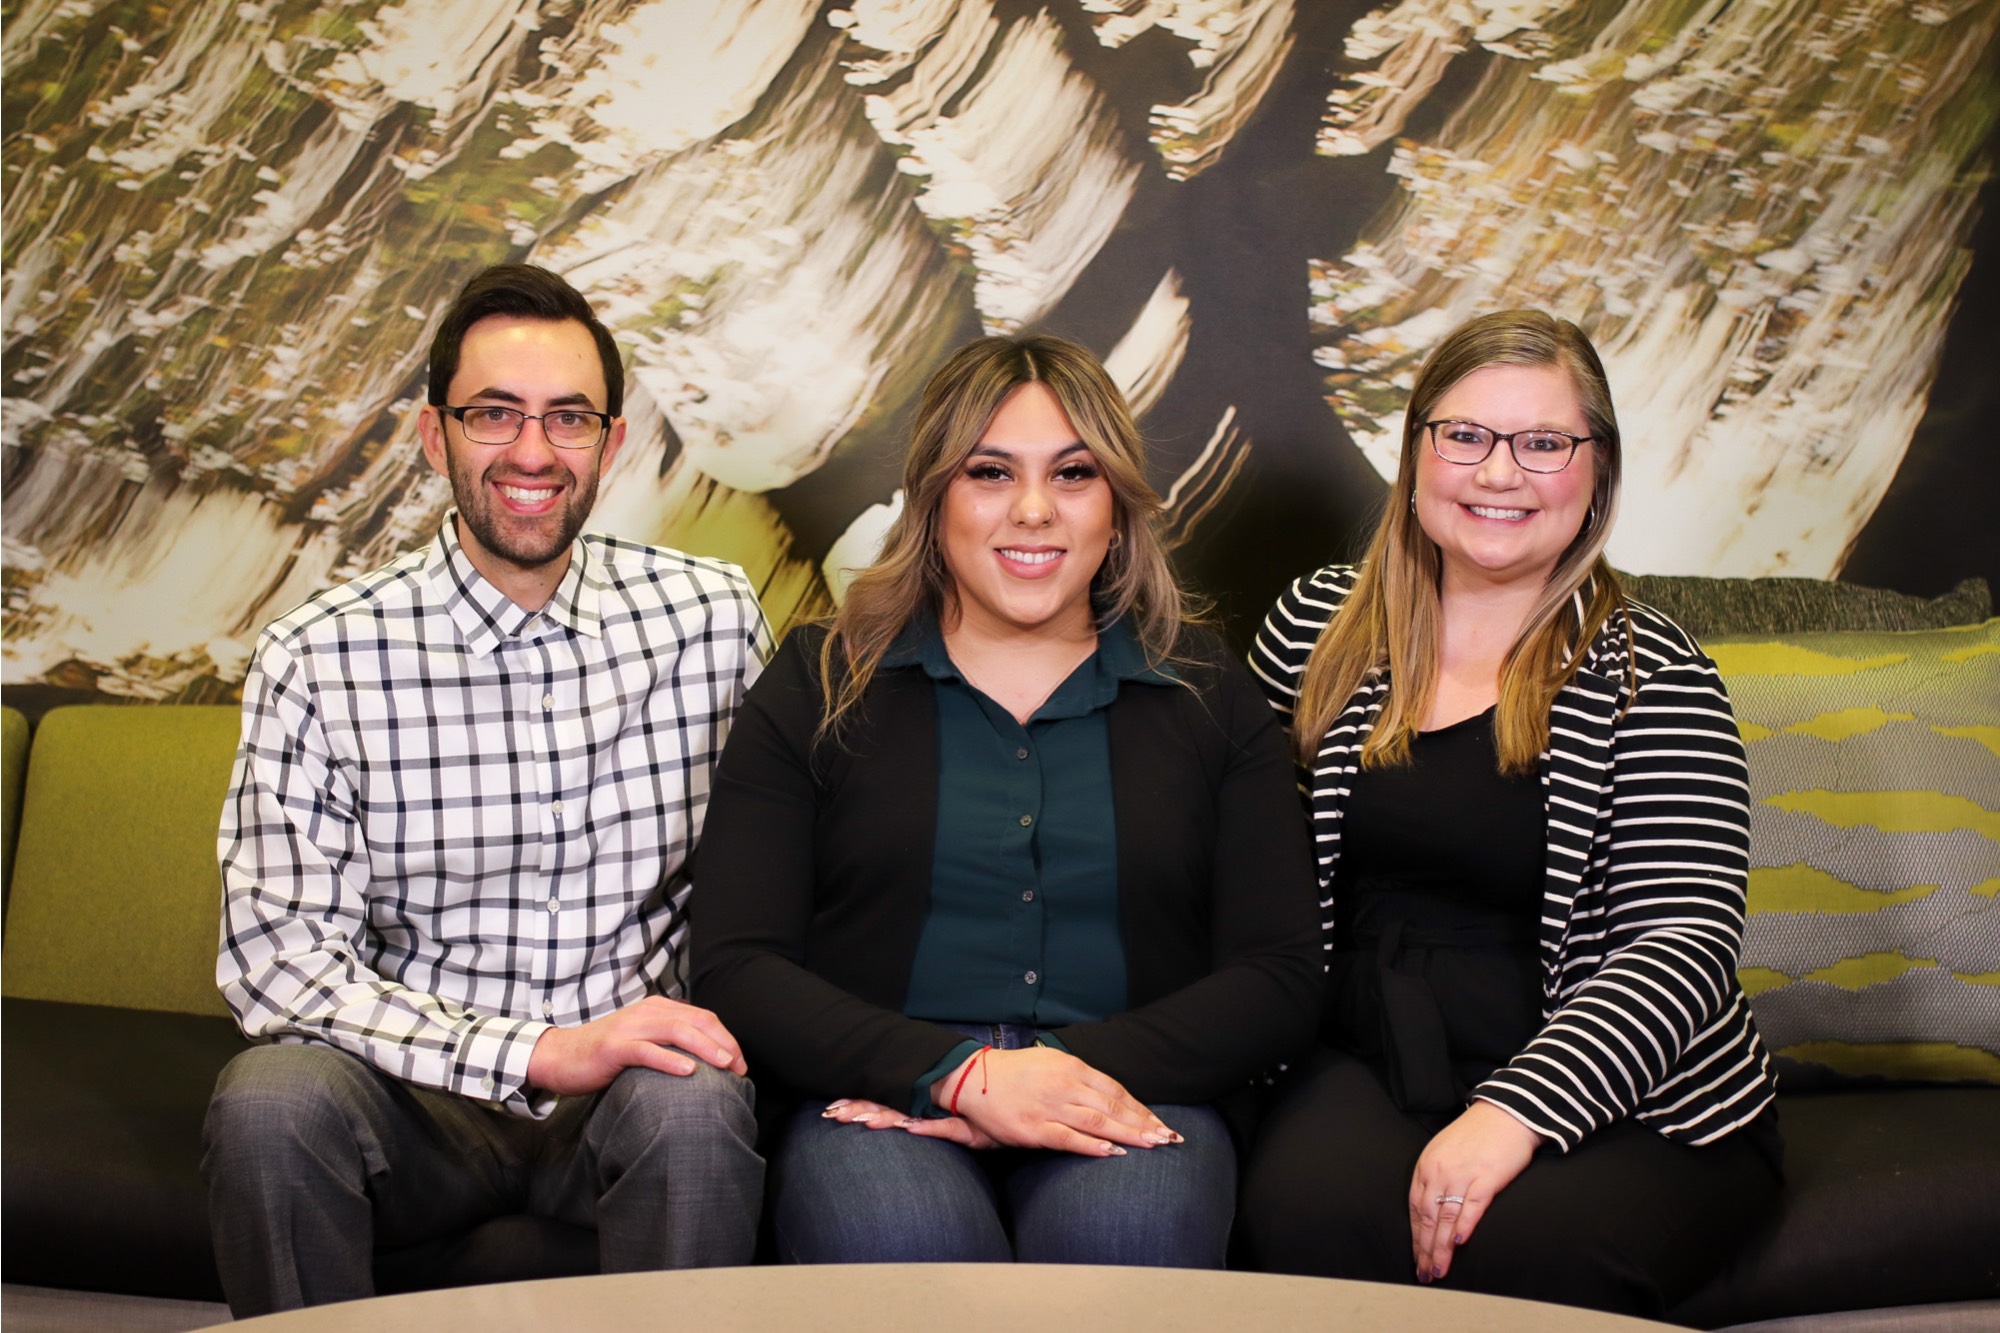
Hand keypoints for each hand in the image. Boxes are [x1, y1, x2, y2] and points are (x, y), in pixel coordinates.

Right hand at [527, 995, 746, 1095]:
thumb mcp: (643, 1041)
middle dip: (723, 1043)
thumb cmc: (605, 1054)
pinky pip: (647, 1051)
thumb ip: (669, 1043)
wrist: (560, 1056)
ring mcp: (630, 1028)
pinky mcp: (614, 1047)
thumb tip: (705, 1062)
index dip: (726, 1038)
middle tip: (740, 1067)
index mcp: (658, 1009)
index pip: (703, 1018)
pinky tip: (689, 1072)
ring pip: (677, 1031)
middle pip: (696, 1021)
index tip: (741, 1063)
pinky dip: (670, 1060)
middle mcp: (647, 1012)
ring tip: (725, 1065)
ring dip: (705, 1048)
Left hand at [820, 1097, 1000, 1148]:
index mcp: (923, 1104)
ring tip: (858, 1121)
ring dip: (883, 1117)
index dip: (860, 1105)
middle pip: (889, 1107)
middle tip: (832, 1114)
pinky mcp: (966, 1128)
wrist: (1017, 1108)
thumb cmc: (984, 1119)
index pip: (885, 1103)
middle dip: (860, 1110)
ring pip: (909, 1115)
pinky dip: (924, 1127)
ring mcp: (947, 1116)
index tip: (833, 1108)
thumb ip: (932, 1124)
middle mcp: (931, 1107)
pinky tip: (906, 1128)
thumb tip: (904, 1124)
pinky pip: (942, 1127)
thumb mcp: (954, 1125)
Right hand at [928, 1046, 1181, 1157]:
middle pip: (1113, 1106)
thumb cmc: (1014, 1073)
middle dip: (1142, 1123)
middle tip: (1166, 1137)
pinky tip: (1113, 1152)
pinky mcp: (1034, 1129)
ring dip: (1128, 1135)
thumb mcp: (1050, 1064)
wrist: (973, 1078)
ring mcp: (1050, 1107)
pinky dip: (1093, 1145)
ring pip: (1098, 1122)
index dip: (1138, 1107)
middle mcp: (1064, 1085)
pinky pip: (1069, 1139)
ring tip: (1151, 1145)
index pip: (1114, 1089)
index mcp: (1071, 1067)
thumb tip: (1112, 1098)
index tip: (1157, 1121)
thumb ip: (1079, 1081)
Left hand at [1408, 1099, 1541, 1282]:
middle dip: (1424, 1249)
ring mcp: (1462, 1173)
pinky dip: (1464, 1224)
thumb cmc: (1477, 1135)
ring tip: (1439, 1270)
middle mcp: (1439, 1171)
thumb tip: (1431, 1211)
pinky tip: (1459, 1242)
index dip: (1415, 1237)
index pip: (1414, 1208)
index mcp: (1426, 1166)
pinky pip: (1473, 1204)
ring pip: (1446, 1216)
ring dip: (1441, 1247)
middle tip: (1424, 1274)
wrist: (1506, 1113)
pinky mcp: (1487, 1176)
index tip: (1416, 1259)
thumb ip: (1436, 1178)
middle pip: (1427, 1217)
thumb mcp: (1444, 1153)